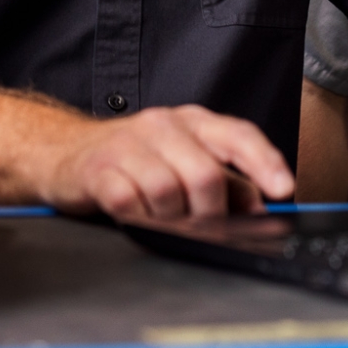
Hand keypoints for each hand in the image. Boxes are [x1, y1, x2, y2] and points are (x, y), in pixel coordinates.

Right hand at [42, 105, 293, 219]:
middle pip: (206, 176)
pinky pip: (129, 203)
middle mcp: (162, 125)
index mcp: (192, 122)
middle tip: (198, 226)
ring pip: (168, 193)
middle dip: (209, 214)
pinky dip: (136, 216)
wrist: (64, 152)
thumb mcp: (184, 160)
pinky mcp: (98, 170)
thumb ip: (226, 181)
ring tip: (157, 214)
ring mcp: (128, 145)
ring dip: (168, 217)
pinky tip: (132, 210)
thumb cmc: (135, 160)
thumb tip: (260, 207)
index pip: (238, 135)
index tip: (283, 190)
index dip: (265, 162)